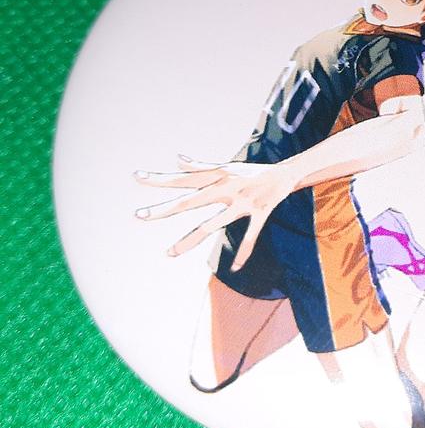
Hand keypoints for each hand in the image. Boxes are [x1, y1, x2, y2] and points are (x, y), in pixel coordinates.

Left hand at [134, 156, 295, 270]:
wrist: (284, 174)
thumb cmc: (251, 171)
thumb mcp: (227, 166)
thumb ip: (202, 167)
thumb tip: (178, 160)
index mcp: (218, 177)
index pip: (183, 178)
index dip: (161, 178)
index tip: (137, 177)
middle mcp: (226, 190)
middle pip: (190, 202)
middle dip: (165, 210)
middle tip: (139, 215)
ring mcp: (242, 204)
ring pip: (212, 225)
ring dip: (190, 240)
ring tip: (169, 253)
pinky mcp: (259, 214)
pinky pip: (250, 237)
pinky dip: (243, 253)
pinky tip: (234, 268)